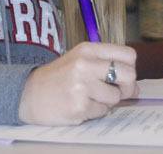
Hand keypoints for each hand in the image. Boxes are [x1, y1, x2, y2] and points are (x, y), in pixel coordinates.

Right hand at [18, 42, 138, 125]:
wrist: (27, 93)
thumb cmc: (58, 77)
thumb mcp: (79, 60)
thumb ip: (106, 67)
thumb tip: (136, 87)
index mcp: (88, 49)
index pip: (128, 55)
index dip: (130, 68)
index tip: (122, 76)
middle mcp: (85, 64)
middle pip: (129, 75)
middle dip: (127, 87)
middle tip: (116, 92)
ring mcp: (82, 85)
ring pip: (116, 97)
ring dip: (106, 102)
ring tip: (88, 97)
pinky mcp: (79, 106)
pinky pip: (102, 111)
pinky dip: (94, 111)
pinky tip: (79, 105)